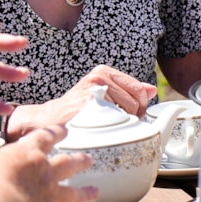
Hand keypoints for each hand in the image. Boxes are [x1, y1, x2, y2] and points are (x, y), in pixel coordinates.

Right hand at [0, 125, 96, 201]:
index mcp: (25, 153)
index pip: (44, 137)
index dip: (54, 133)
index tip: (63, 130)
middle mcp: (43, 171)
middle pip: (67, 163)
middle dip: (79, 160)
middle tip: (88, 159)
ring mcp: (48, 194)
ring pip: (72, 192)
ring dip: (85, 192)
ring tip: (95, 192)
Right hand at [7, 65, 155, 138]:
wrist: (48, 120)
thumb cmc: (77, 110)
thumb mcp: (102, 93)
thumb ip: (127, 90)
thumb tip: (152, 90)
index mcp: (104, 72)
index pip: (139, 89)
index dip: (142, 106)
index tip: (133, 116)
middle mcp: (99, 77)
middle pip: (137, 101)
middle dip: (136, 116)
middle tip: (121, 125)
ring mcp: (94, 90)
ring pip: (130, 111)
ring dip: (126, 124)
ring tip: (109, 127)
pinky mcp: (89, 105)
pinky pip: (117, 119)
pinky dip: (115, 128)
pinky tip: (102, 130)